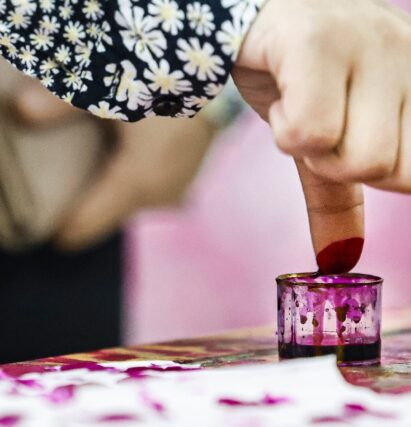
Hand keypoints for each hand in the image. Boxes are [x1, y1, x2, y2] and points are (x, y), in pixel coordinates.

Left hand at [14, 83, 214, 250]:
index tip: (37, 219)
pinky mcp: (186, 183)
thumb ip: (61, 103)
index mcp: (137, 183)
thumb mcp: (111, 88)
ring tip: (96, 162)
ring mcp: (176, 192)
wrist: (221, 83)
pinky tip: (130, 155)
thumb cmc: (167, 85)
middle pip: (104, 215)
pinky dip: (133, 182)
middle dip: (82, 201)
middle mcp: (158, 197)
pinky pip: (148, 193)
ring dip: (110, 191)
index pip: (83, 226)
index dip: (56, 225)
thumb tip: (18, 111)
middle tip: (62, 176)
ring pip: (127, 204)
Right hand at [233, 0, 410, 270]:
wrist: (252, 5)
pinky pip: (315, 134)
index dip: (409, 171)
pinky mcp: (317, 40)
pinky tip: (283, 98)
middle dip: (355, 168)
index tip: (367, 140)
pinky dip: (288, 134)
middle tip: (329, 127)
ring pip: (366, 160)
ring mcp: (372, 41)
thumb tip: (341, 261)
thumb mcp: (340, 132)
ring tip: (305, 109)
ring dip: (319, 153)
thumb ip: (345, 197)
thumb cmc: (307, 72)